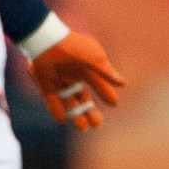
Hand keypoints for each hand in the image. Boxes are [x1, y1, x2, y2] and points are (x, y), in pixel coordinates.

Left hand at [18, 13, 125, 129]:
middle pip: (84, 97)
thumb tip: (123, 83)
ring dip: (76, 114)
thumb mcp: (95, 58)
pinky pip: (52, 101)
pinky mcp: (45, 85)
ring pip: (69, 102)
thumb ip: (107, 72)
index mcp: (87, 68)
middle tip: (97, 124)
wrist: (48, 41)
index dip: (107, 94)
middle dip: (91, 111)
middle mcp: (74, 76)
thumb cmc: (74, 48)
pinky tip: (62, 119)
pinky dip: (56, 110)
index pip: (99, 84)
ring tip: (83, 127)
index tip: (114, 103)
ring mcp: (59, 81)